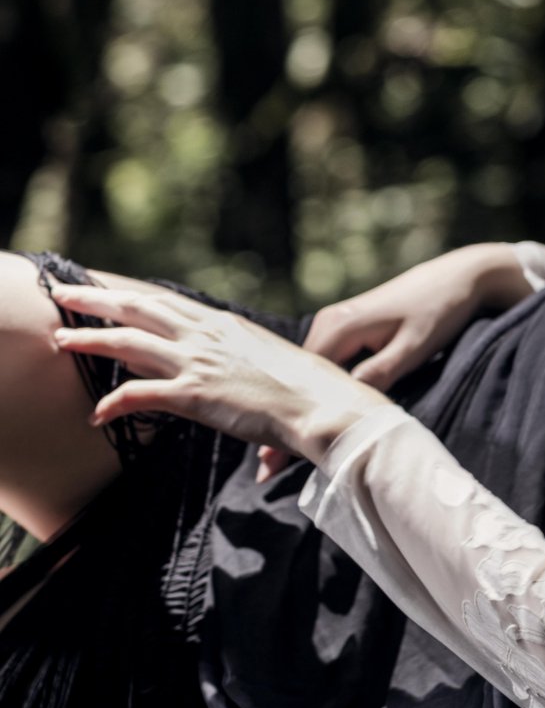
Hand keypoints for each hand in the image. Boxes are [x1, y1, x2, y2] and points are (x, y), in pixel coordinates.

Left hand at [44, 283, 384, 465]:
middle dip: (97, 300)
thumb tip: (210, 372)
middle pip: (140, 309)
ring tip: (61, 340)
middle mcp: (208, 335)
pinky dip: (112, 403)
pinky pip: (138, 395)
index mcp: (226, 325)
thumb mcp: (266, 361)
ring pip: (128, 342)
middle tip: (64, 293)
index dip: (134, 298)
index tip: (109, 293)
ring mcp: (199, 362)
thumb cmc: (306, 388)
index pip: (168, 304)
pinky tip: (97, 414)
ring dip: (89, 339)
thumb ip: (233, 361)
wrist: (321, 403)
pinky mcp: (193, 393)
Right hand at [252, 244, 521, 479]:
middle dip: (282, 423)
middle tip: (267, 471)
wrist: (458, 277)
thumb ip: (378, 374)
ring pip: (307, 377)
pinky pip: (323, 368)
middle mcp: (326, 323)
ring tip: (278, 455)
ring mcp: (334, 325)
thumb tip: (345, 405)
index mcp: (337, 327)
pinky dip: (315, 394)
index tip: (270, 464)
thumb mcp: (412, 348)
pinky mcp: (346, 329)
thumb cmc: (438, 311)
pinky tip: (309, 419)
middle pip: (295, 382)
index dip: (284, 424)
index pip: (297, 384)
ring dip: (298, 410)